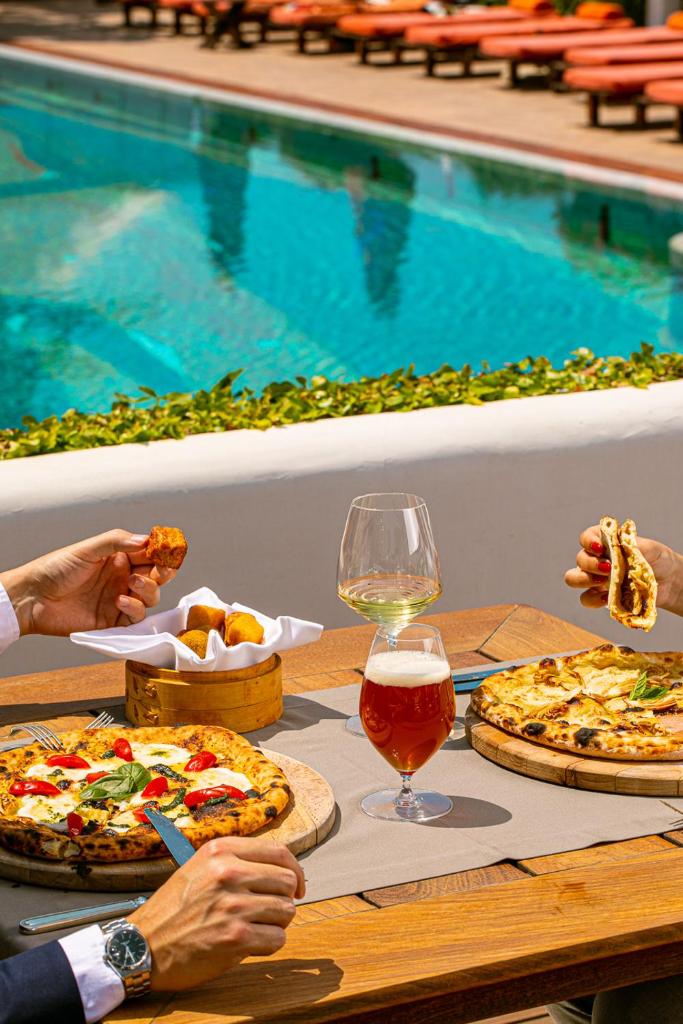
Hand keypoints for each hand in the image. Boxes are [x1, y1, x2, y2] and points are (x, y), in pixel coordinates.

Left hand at [0, 529, 176, 635]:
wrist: (33, 598)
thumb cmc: (55, 569)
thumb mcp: (86, 549)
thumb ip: (117, 541)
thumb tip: (146, 540)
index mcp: (120, 558)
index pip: (150, 554)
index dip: (163, 553)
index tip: (170, 552)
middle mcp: (123, 578)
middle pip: (157, 576)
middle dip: (163, 573)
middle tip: (160, 570)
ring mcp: (120, 599)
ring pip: (151, 597)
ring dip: (148, 589)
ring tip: (132, 583)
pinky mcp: (113, 620)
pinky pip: (136, 617)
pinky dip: (135, 608)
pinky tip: (120, 600)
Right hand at [129, 838, 304, 991]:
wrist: (141, 947)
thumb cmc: (173, 909)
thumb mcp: (201, 867)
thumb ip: (238, 862)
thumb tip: (283, 870)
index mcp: (221, 850)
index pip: (280, 852)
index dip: (294, 871)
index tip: (296, 886)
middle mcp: (228, 872)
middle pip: (287, 882)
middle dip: (283, 900)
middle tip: (266, 912)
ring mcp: (233, 905)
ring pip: (286, 911)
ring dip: (274, 924)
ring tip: (252, 927)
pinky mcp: (235, 937)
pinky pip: (277, 939)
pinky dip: (267, 945)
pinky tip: (247, 944)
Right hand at [564, 524, 682, 616]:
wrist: (670, 582)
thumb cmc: (658, 560)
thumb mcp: (649, 548)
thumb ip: (632, 544)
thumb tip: (619, 543)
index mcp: (605, 542)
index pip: (586, 538)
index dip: (588, 541)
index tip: (600, 548)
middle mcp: (597, 559)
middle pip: (579, 559)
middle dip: (590, 564)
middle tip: (608, 568)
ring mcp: (597, 578)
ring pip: (573, 578)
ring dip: (584, 580)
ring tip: (604, 582)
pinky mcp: (601, 597)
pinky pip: (586, 599)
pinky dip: (593, 599)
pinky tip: (606, 598)